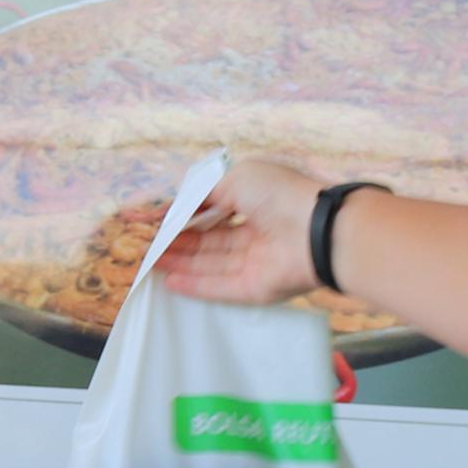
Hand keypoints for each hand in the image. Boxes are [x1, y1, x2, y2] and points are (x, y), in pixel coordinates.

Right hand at [150, 157, 323, 307]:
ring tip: (151, 263)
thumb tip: (178, 208)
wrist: (317, 228)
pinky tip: (170, 281)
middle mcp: (258, 233)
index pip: (216, 212)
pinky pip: (221, 288)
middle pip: (211, 241)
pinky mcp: (256, 289)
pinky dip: (195, 285)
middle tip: (150, 245)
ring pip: (212, 264)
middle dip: (180, 243)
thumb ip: (204, 194)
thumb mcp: (236, 178)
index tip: (160, 222)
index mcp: (258, 203)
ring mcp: (257, 263)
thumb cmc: (279, 194)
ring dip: (181, 263)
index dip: (188, 217)